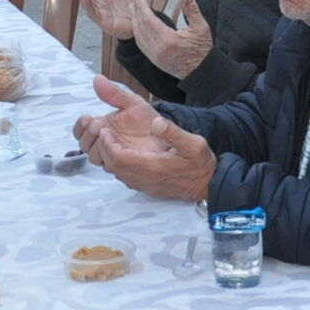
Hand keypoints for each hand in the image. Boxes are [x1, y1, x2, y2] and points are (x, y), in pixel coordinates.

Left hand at [81, 77, 214, 201]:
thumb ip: (174, 133)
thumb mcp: (194, 144)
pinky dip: (116, 162)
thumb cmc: (201, 165)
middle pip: (113, 165)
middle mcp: (144, 179)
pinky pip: (123, 175)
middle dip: (104, 148)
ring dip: (108, 156)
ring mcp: (143, 184)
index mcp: (153, 168)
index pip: (119, 158)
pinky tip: (119, 150)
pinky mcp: (145, 186)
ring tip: (107, 138)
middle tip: (102, 131)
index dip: (108, 144)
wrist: (207, 185)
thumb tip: (156, 123)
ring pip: (116, 172)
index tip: (105, 129)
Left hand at [131, 0, 215, 80]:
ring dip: (134, 23)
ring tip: (133, 11)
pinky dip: (138, 34)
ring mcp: (155, 56)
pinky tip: (138, 27)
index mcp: (168, 40)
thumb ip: (192, 11)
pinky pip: (142, 45)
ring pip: (139, 37)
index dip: (142, 8)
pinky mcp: (154, 61)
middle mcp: (158, 49)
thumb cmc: (202, 51)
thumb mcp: (201, 28)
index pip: (149, 20)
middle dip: (135, 13)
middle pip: (141, 28)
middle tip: (132, 1)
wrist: (201, 72)